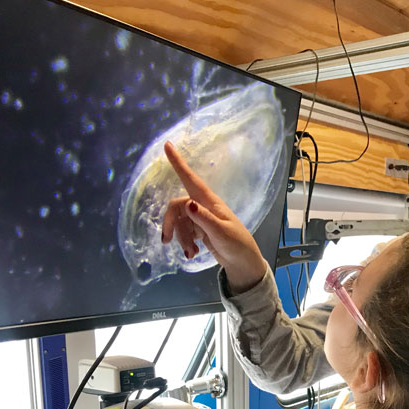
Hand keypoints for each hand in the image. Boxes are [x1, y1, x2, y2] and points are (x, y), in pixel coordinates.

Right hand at [162, 142, 267, 293]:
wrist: (243, 263)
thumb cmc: (237, 244)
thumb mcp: (221, 232)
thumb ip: (204, 218)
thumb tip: (188, 204)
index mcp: (210, 202)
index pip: (190, 179)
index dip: (178, 163)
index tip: (168, 145)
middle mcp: (203, 206)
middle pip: (177, 207)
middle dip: (171, 224)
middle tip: (166, 241)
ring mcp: (200, 219)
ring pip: (180, 223)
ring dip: (181, 239)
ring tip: (191, 253)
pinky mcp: (199, 230)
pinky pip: (184, 232)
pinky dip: (185, 243)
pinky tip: (193, 253)